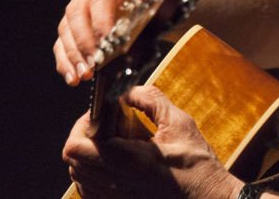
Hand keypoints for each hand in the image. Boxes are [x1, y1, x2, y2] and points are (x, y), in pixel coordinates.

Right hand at [54, 0, 200, 84]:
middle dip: (83, 42)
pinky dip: (65, 60)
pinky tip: (72, 78)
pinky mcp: (74, 24)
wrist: (152, 3)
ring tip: (82, 76)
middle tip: (92, 67)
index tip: (107, 45)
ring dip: (72, 54)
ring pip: (67, 28)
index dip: (101, 20)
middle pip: (78, 12)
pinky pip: (63, 42)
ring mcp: (81, 5)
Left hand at [62, 85, 241, 198]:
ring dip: (88, 154)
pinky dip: (93, 174)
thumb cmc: (196, 164)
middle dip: (84, 135)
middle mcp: (113, 183)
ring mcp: (114, 198)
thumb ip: (150, 99)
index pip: (76, 144)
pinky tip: (115, 163)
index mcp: (125, 160)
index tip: (103, 113)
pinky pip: (90, 191)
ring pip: (78, 175)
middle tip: (107, 124)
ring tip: (112, 144)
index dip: (84, 122)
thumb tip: (128, 91)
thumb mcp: (178, 124)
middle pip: (73, 159)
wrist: (206, 198)